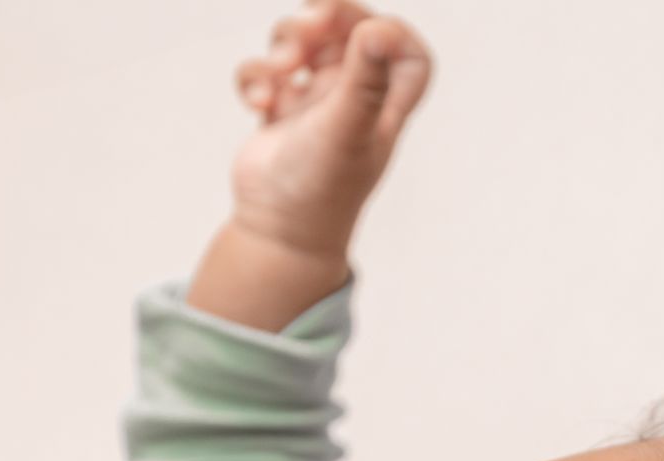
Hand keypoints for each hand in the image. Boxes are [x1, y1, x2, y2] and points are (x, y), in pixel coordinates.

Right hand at [228, 1, 433, 260]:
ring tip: (281, 73)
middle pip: (349, 30)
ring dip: (284, 43)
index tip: (365, 32)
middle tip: (309, 26)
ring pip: (301, 42)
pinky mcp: (277, 113)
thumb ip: (364, 80)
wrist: (278, 235)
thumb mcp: (346, 129)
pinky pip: (264, 72)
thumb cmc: (321, 190)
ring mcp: (313, 105)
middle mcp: (352, 100)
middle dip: (325, 17)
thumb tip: (378, 30)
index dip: (393, 33)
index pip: (407, 54)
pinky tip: (261, 103)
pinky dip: (256, 77)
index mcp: (383, 105)